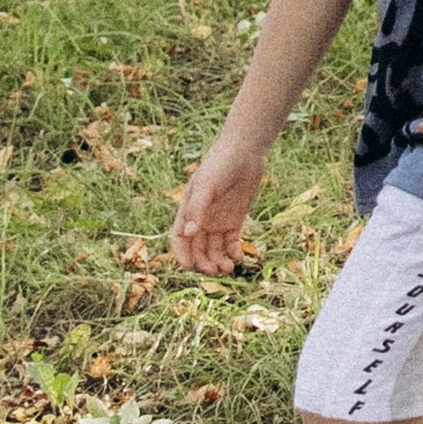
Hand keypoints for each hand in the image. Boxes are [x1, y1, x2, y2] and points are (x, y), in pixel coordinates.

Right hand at [172, 140, 264, 273]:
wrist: (244, 153)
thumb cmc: (219, 165)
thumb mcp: (206, 185)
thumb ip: (198, 209)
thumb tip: (189, 234)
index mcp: (187, 212)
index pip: (179, 240)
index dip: (181, 255)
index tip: (190, 267)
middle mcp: (200, 221)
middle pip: (197, 250)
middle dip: (203, 263)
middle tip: (214, 270)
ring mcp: (217, 222)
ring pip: (214, 250)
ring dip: (218, 262)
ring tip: (228, 268)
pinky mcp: (234, 221)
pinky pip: (231, 243)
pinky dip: (233, 253)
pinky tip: (238, 257)